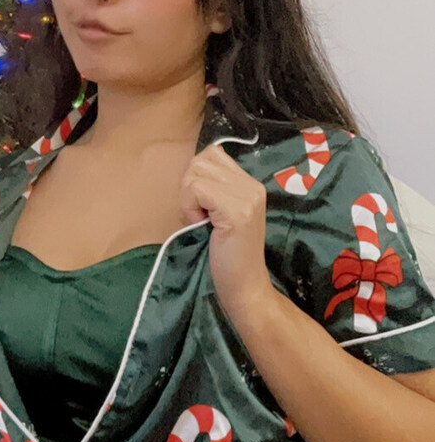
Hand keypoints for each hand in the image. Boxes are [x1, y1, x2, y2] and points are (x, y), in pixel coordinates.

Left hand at [179, 144, 271, 316]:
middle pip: (200, 161)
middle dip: (189, 188)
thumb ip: (215, 188)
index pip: (212, 154)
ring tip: (203, 222)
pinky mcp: (237, 211)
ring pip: (196, 173)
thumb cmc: (226, 255)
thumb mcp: (221, 212)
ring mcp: (247, 197)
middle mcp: (253, 185)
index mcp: (251, 183)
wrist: (244, 288)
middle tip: (201, 216)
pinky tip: (202, 226)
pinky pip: (196, 190)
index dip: (197, 178)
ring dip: (188, 199)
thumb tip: (192, 167)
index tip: (204, 207)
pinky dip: (189, 208)